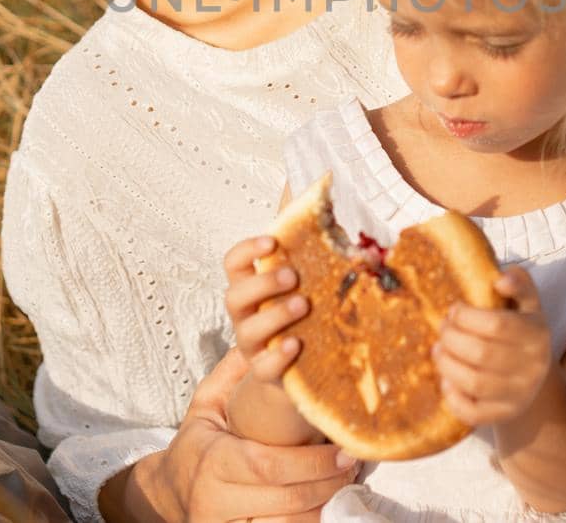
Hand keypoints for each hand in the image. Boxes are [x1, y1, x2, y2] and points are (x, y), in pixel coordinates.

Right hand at [147, 349, 357, 522]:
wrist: (164, 493)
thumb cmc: (193, 444)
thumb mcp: (204, 404)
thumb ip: (231, 374)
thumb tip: (262, 339)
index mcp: (213, 460)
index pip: (267, 465)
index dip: (311, 462)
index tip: (342, 449)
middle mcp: (216, 498)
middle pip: (284, 498)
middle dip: (325, 483)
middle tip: (351, 464)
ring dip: (321, 506)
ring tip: (343, 483)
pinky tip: (323, 506)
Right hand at [223, 235, 309, 384]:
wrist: (304, 366)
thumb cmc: (304, 313)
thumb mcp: (305, 281)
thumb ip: (310, 248)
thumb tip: (331, 193)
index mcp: (251, 287)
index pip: (233, 263)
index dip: (247, 250)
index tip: (273, 241)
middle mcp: (246, 315)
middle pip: (234, 296)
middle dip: (262, 283)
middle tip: (292, 275)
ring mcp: (253, 345)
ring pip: (247, 331)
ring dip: (274, 315)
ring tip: (303, 304)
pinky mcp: (267, 372)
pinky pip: (263, 367)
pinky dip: (277, 356)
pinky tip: (296, 344)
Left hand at [432, 265, 552, 428]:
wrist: (536, 378)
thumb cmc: (523, 332)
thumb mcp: (528, 304)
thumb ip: (519, 282)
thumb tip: (499, 281)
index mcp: (537, 334)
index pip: (497, 325)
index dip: (467, 316)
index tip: (454, 309)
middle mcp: (532, 367)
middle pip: (481, 354)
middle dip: (451, 338)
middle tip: (442, 328)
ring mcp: (519, 394)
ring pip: (474, 382)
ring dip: (447, 364)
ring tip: (439, 350)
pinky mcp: (504, 415)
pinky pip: (473, 412)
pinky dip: (453, 398)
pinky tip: (446, 380)